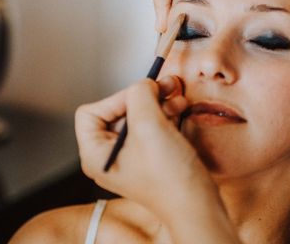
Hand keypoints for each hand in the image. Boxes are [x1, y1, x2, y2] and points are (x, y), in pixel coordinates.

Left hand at [76, 77, 212, 217]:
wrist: (198, 206)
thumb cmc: (169, 178)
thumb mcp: (149, 126)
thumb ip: (140, 95)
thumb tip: (142, 83)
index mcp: (96, 155)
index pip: (91, 113)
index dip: (116, 99)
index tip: (141, 96)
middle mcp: (109, 157)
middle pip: (118, 111)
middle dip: (143, 96)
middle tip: (165, 85)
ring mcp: (131, 157)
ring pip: (138, 116)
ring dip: (158, 101)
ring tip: (177, 93)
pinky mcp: (151, 157)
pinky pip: (152, 126)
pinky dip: (165, 113)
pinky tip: (180, 106)